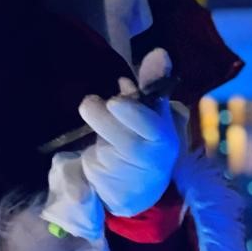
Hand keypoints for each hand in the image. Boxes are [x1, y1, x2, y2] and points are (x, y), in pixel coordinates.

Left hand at [78, 49, 179, 218]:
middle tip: (90, 103)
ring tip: (99, 131)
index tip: (115, 100)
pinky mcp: (114, 197)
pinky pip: (90, 176)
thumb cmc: (144, 138)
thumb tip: (158, 52)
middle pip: (126, 145)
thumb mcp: (149, 111)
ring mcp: (134, 182)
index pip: (153, 127)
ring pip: (105, 158)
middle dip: (104, 122)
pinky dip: (87, 163)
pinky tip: (94, 159)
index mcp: (164, 138)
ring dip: (96, 140)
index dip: (133, 114)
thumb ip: (151, 83)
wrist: (143, 186)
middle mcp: (154, 162)